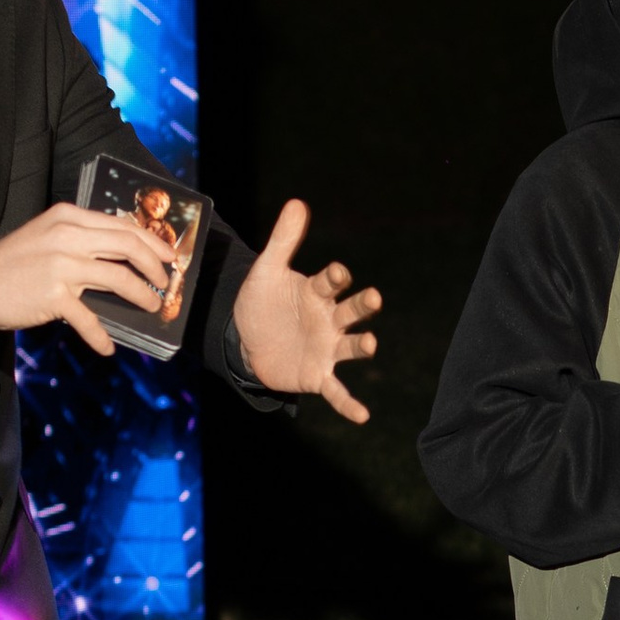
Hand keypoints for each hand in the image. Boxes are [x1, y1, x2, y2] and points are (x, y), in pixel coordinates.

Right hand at [0, 202, 175, 356]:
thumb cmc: (11, 262)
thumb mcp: (46, 235)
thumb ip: (79, 238)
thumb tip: (120, 257)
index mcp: (68, 217)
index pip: (121, 225)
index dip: (150, 241)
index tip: (166, 255)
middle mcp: (68, 237)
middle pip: (127, 246)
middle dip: (154, 264)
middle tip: (163, 280)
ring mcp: (61, 266)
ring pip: (119, 278)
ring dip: (141, 295)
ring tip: (151, 306)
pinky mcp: (54, 295)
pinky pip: (89, 319)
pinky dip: (101, 336)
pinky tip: (107, 347)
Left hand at [232, 197, 381, 423]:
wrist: (246, 341)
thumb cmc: (263, 303)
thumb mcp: (267, 272)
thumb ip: (284, 241)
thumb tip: (298, 203)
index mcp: (317, 293)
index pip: (331, 282)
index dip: (334, 277)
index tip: (336, 272)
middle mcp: (329, 320)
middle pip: (351, 311)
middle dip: (362, 305)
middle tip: (373, 298)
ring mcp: (327, 348)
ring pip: (351, 346)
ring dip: (362, 345)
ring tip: (371, 344)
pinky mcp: (318, 375)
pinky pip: (337, 390)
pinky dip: (349, 404)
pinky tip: (363, 416)